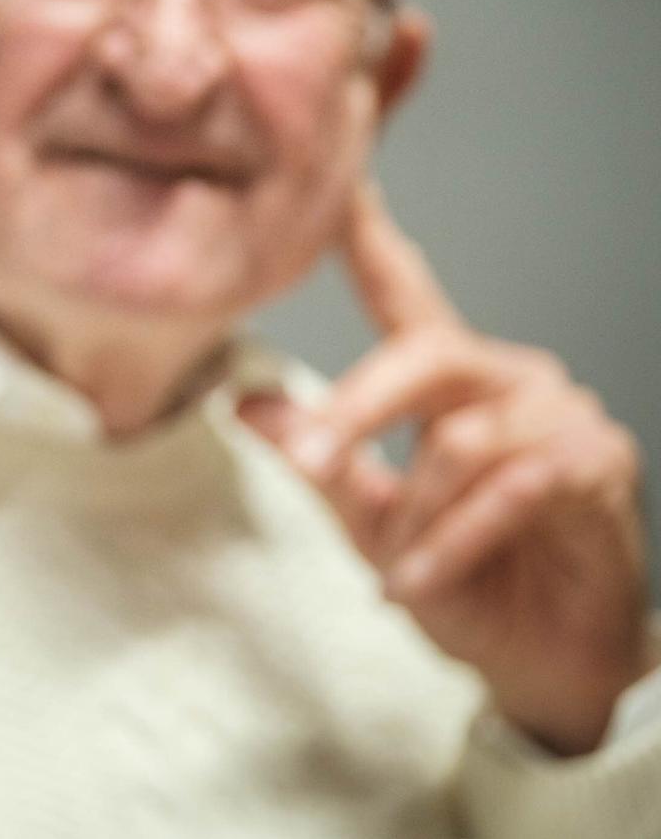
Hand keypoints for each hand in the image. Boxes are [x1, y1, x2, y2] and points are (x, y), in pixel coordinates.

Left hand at [238, 182, 654, 755]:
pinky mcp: (598, 467)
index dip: (371, 234)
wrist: (544, 659)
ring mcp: (561, 416)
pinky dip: (452, 544)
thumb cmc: (462, 577)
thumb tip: (241, 398)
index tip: (340, 179)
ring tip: (400, 569)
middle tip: (308, 459)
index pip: (405, 290)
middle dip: (356, 409)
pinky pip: (508, 492)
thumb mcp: (367, 517)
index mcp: (449, 377)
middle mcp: (509, 377)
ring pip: (460, 439)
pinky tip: (423, 580)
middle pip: (426, 354)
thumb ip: (317, 457)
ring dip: (417, 516)